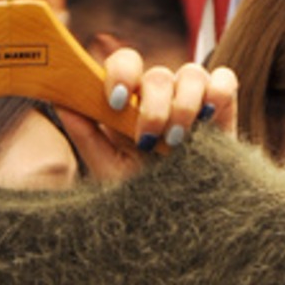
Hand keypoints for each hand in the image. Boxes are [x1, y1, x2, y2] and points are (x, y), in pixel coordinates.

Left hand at [56, 51, 238, 184]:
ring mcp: (192, 97)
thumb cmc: (141, 193)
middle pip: (157, 74)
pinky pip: (224, 81)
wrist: (178, 220)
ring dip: (182, 106)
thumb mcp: (109, 169)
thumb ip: (86, 135)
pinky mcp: (222, 107)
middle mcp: (160, 95)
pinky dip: (217, 93)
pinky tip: (206, 119)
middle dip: (152, 105)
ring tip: (176, 142)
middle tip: (147, 139)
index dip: (121, 73)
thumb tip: (60, 102)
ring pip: (191, 73)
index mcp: (132, 101)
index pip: (125, 65)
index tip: (116, 101)